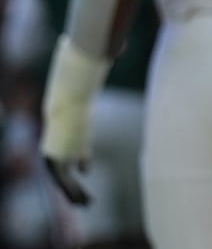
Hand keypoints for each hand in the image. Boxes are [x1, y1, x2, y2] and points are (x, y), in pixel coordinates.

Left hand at [40, 36, 108, 206]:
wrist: (68, 97)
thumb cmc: (82, 84)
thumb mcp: (94, 76)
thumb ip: (105, 60)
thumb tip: (121, 43)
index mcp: (63, 122)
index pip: (72, 143)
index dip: (79, 155)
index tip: (86, 166)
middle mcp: (56, 137)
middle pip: (63, 159)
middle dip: (73, 175)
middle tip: (84, 194)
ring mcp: (54, 150)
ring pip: (61, 176)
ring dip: (73, 192)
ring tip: (87, 205)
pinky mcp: (55, 160)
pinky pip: (63, 181)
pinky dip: (74, 192)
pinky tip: (86, 202)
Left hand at [40, 97, 92, 207]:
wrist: (68, 106)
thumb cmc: (75, 119)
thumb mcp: (79, 140)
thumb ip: (81, 155)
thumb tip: (84, 172)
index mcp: (51, 154)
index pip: (60, 175)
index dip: (70, 187)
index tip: (79, 196)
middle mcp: (50, 158)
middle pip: (60, 181)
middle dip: (73, 193)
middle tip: (84, 205)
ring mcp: (56, 158)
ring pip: (63, 183)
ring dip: (75, 195)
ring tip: (87, 204)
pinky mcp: (63, 156)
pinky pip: (68, 178)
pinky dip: (76, 190)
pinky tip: (84, 199)